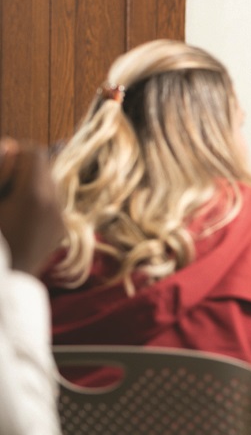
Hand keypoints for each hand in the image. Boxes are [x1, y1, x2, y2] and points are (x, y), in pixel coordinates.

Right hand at [0, 138, 65, 274]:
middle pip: (43, 168)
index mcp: (34, 196)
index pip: (34, 153)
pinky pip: (51, 206)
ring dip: (28, 185)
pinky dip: (36, 203)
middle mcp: (54, 205)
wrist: (3, 288)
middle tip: (2, 186)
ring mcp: (59, 220)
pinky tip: (15, 218)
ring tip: (6, 204)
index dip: (14, 151)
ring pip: (48, 186)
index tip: (1, 161)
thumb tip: (9, 145)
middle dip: (21, 169)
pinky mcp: (59, 232)